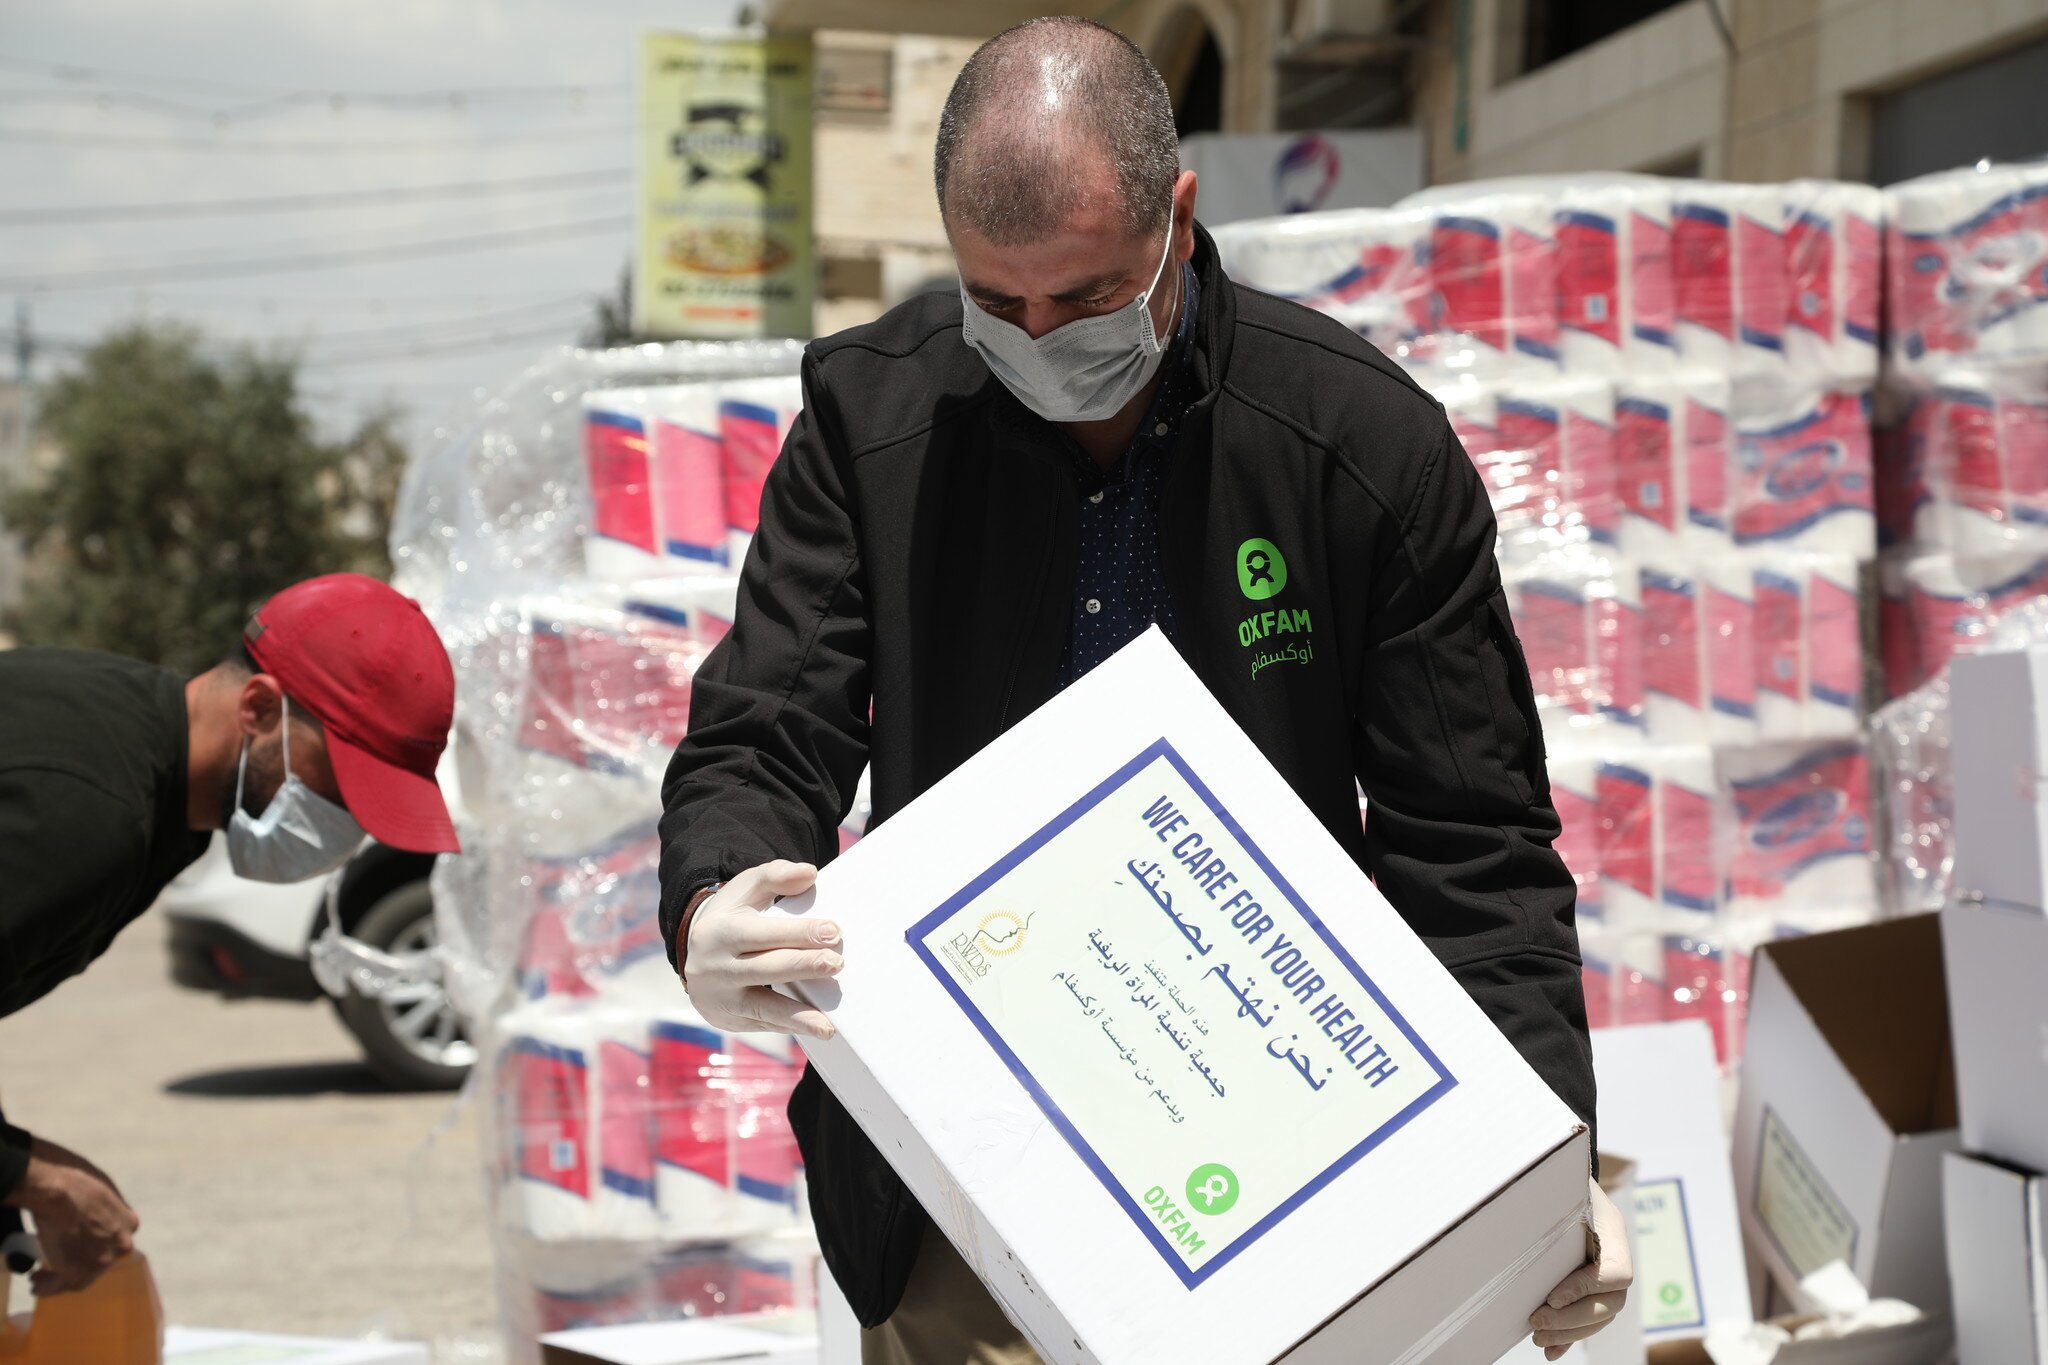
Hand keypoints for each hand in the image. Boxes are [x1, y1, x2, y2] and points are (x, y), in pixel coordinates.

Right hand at [13, 1137, 138, 1294]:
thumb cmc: (75, 1182)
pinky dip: (48, 1288)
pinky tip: (37, 1286)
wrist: (59, 1191)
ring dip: (60, 1280)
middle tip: (56, 1267)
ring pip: (81, 1278)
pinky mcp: (77, 1270)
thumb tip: (95, 1216)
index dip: (95, 1247)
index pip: (114, 1242)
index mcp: (128, 1223)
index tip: (79, 1248)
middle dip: (78, 1265)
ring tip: (40, 1278)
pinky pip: (61, 1284)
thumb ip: (106, 1210)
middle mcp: (120, 1244)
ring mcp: (100, 1260)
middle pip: (98, 1262)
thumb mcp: (104, 1191)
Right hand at [681, 860, 841, 1039]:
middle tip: (837, 963)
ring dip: (798, 1016)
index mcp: (721, 931)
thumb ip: (776, 876)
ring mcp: (721, 998)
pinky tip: (817, 1029)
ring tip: (827, 1025)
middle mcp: (716, 968)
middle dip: (803, 966)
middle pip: (766, 968)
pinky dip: (791, 1026)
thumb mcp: (746, 889)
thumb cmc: (733, 916)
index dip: (799, 933)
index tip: (833, 932)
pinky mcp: (730, 1019)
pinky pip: (765, 1024)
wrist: (695, 953)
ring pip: (763, 1007)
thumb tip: (810, 874)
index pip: (764, 933)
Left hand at [1529, 1176, 1631, 1358]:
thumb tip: (1508, 1205)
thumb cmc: (1556, 1171)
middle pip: (1611, 1303)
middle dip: (1573, 1319)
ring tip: (1538, 1335)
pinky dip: (1571, 1337)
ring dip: (1570, 1332)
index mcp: (1611, 1228)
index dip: (1585, 1289)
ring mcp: (1607, 1271)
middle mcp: (1615, 1252)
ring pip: (1602, 1315)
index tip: (1552, 1296)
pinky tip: (1551, 1349)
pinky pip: (1591, 1318)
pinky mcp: (1593, 1285)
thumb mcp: (1557, 1180)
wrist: (1563, 1169)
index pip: (1615, 1273)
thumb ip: (1546, 1198)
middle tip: (1536, 1321)